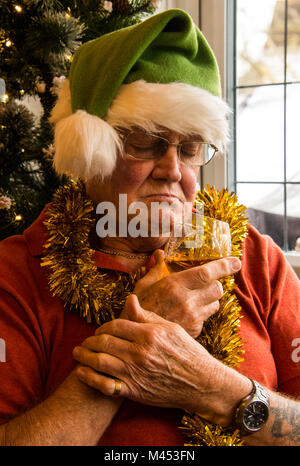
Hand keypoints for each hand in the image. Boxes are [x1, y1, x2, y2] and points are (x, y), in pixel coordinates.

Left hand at [73, 294, 250, 424]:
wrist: (200, 383)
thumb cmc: (187, 352)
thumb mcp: (170, 328)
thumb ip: (146, 315)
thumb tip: (130, 299)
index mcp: (148, 334)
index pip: (115, 325)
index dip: (103, 326)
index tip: (100, 330)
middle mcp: (140, 352)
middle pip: (104, 342)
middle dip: (90, 340)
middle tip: (85, 341)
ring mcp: (135, 372)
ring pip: (99, 361)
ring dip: (83, 356)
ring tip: (77, 353)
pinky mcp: (134, 391)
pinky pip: (104, 385)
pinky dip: (89, 378)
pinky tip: (81, 373)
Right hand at [132, 250, 240, 337]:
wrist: (136, 336)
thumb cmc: (138, 308)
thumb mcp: (143, 285)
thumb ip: (155, 268)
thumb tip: (160, 252)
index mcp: (175, 284)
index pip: (207, 272)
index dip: (224, 266)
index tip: (236, 261)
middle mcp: (187, 300)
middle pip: (217, 288)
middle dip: (216, 284)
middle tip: (208, 282)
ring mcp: (192, 317)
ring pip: (215, 304)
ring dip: (211, 299)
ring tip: (197, 298)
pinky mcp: (194, 330)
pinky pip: (206, 318)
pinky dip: (202, 314)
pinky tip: (188, 313)